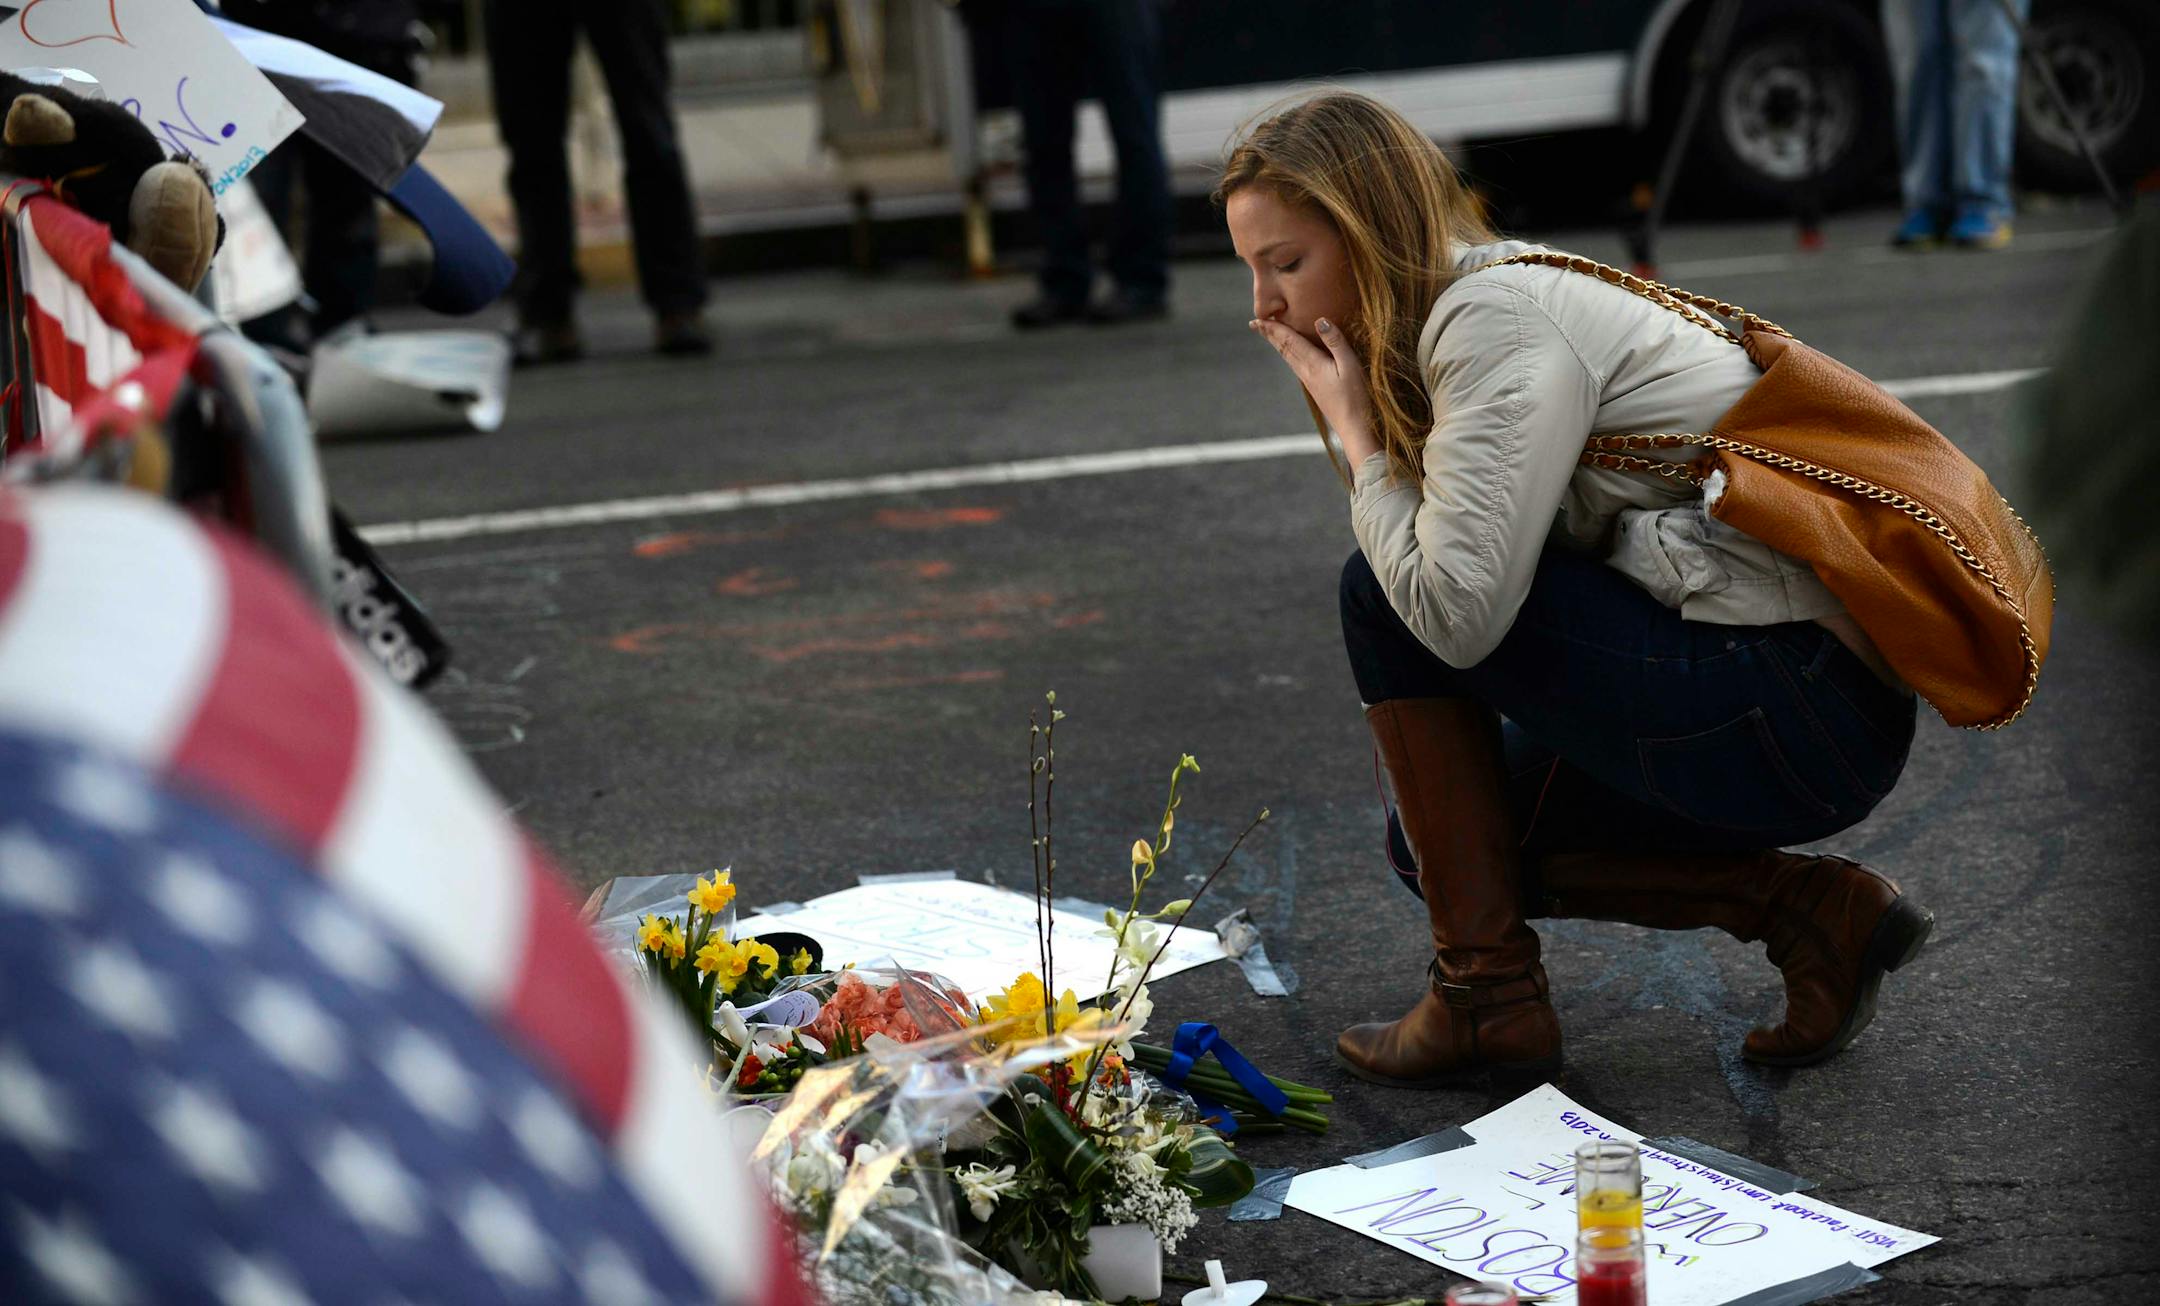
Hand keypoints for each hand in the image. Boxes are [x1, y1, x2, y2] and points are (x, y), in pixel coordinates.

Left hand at [1250, 316, 1379, 466]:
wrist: (1353, 427)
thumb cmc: (1355, 396)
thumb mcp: (1350, 365)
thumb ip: (1335, 342)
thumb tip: (1320, 320)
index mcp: (1312, 364)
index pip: (1289, 341)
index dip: (1273, 329)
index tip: (1256, 319)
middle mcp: (1305, 372)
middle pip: (1284, 349)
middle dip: (1270, 335)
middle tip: (1254, 323)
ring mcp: (1309, 382)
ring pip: (1288, 358)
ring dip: (1277, 344)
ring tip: (1269, 334)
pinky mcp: (1314, 388)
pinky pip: (1296, 365)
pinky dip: (1288, 354)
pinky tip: (1291, 354)